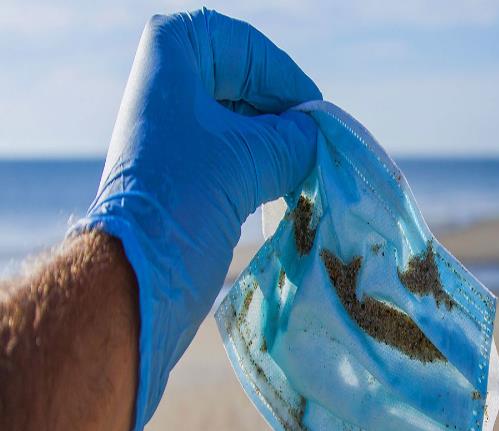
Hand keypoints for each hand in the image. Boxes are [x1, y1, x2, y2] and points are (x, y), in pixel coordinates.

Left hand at [71, 9, 320, 430]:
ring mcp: (175, 134)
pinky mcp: (185, 174)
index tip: (310, 109)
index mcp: (169, 60)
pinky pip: (237, 154)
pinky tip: (289, 183)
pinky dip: (266, 165)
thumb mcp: (248, 157)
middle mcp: (167, 90)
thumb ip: (294, 137)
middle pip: (244, 84)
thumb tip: (319, 136)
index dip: (281, 74)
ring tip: (308, 166)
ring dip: (278, 144)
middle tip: (318, 142)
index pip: (241, 46)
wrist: (136, 272)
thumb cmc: (184, 198)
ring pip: (243, 123)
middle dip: (283, 113)